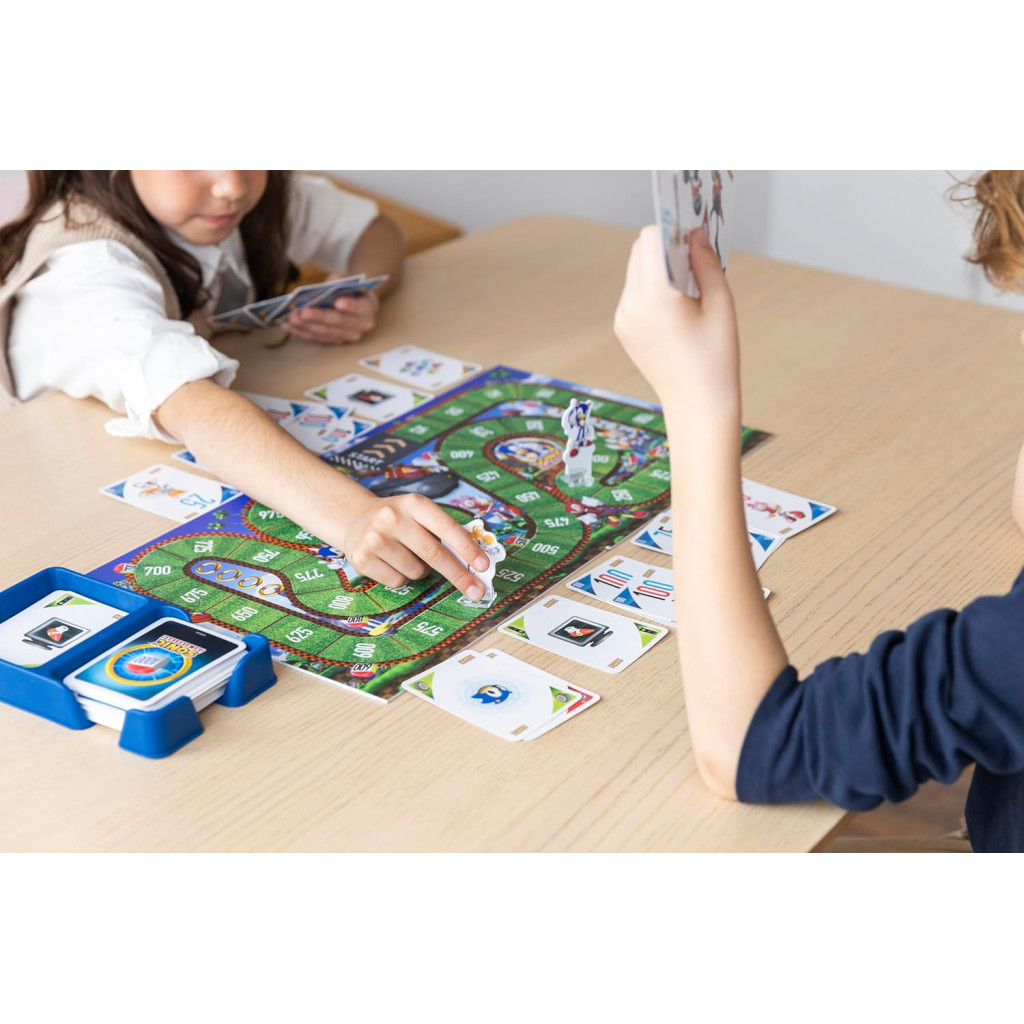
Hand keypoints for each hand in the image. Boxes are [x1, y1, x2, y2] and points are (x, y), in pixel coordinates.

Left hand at [283, 283, 379, 343]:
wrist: (351, 300)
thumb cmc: (347, 288)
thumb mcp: (346, 278)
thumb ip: (339, 280)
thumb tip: (326, 286)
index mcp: (369, 307)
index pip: (362, 308)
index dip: (351, 306)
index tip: (338, 302)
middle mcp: (362, 326)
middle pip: (340, 323)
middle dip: (319, 318)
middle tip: (302, 312)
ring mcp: (347, 336)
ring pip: (326, 333)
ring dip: (306, 326)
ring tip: (290, 318)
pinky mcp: (333, 341)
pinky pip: (316, 338)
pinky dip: (300, 332)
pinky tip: (286, 325)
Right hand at [337, 492, 492, 599]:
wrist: (355, 518)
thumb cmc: (400, 520)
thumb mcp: (420, 514)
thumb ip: (444, 532)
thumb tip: (475, 563)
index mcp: (414, 504)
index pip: (446, 528)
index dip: (467, 548)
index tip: (484, 566)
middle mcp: (393, 518)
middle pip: (434, 554)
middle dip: (459, 575)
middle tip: (477, 592)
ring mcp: (375, 538)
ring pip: (417, 572)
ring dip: (421, 571)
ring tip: (407, 555)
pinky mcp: (362, 558)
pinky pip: (398, 581)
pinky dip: (401, 577)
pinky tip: (391, 562)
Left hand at [613, 226, 740, 415]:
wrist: (697, 404)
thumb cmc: (715, 356)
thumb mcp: (720, 303)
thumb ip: (706, 261)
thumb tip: (695, 234)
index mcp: (653, 296)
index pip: (650, 239)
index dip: (671, 230)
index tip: (691, 232)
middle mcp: (630, 304)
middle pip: (639, 252)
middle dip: (664, 247)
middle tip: (694, 257)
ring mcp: (622, 318)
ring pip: (635, 272)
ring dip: (658, 268)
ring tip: (688, 287)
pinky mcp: (623, 330)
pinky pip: (634, 295)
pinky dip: (651, 289)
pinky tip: (676, 307)